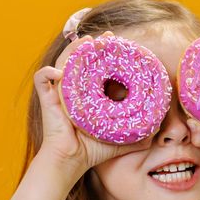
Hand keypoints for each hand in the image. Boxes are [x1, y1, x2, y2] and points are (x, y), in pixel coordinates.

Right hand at [33, 31, 152, 175]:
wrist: (70, 161)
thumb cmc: (92, 150)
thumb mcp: (119, 139)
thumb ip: (137, 135)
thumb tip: (156, 131)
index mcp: (87, 93)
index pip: (95, 66)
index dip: (106, 53)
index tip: (119, 44)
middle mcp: (73, 88)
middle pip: (80, 58)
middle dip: (92, 45)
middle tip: (107, 38)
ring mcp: (59, 92)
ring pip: (63, 62)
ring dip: (73, 49)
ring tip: (86, 42)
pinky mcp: (47, 100)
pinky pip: (42, 80)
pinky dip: (47, 73)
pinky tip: (58, 71)